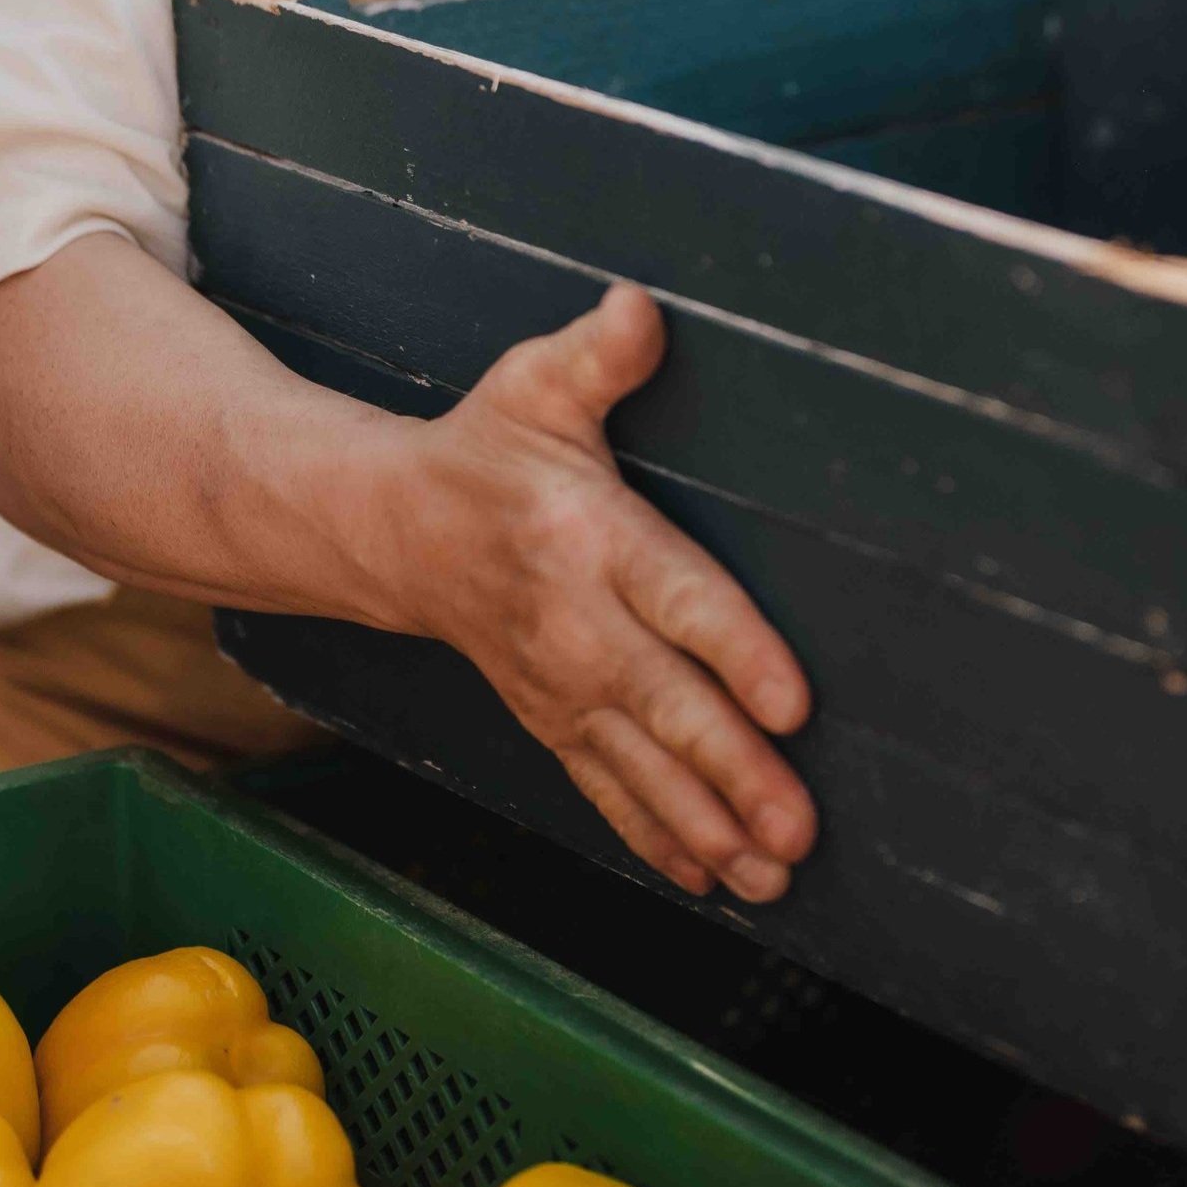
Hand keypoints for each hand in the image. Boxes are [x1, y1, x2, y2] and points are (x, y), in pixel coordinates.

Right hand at [397, 282, 816, 900]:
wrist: (388, 531)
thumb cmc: (485, 450)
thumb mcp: (535, 384)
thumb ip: (599, 354)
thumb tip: (639, 308)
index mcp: (588, 539)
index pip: (675, 600)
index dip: (736, 652)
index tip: (794, 704)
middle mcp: (576, 624)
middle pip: (668, 704)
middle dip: (735, 771)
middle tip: (798, 829)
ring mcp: (561, 684)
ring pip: (641, 765)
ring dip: (707, 825)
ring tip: (770, 875)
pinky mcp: (551, 719)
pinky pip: (605, 788)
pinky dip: (654, 837)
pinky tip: (706, 879)